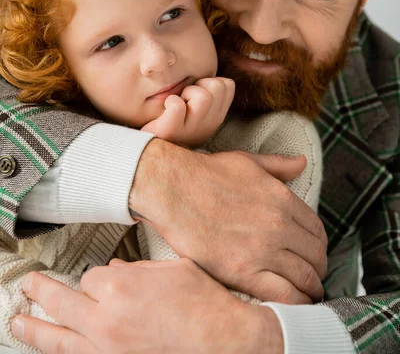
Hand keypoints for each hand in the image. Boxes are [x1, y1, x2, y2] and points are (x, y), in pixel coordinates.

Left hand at [12, 259, 283, 353]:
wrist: (227, 342)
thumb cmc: (205, 306)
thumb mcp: (173, 269)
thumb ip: (139, 269)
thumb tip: (117, 270)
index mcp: (121, 286)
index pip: (90, 276)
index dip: (97, 277)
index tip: (103, 279)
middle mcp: (106, 319)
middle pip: (60, 301)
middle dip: (41, 291)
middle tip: (30, 286)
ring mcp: (106, 349)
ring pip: (56, 339)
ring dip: (34, 328)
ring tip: (19, 322)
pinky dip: (62, 353)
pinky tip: (55, 350)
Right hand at [130, 141, 327, 302]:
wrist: (172, 189)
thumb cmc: (206, 174)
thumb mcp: (248, 161)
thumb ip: (279, 165)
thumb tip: (302, 162)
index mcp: (282, 198)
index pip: (317, 230)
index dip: (319, 244)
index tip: (314, 251)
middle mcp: (278, 225)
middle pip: (315, 255)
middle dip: (318, 267)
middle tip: (312, 274)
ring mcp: (262, 250)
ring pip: (304, 277)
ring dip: (311, 287)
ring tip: (307, 292)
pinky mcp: (242, 272)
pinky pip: (283, 295)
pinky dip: (296, 302)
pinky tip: (294, 302)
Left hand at [141, 77, 234, 145]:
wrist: (146, 145)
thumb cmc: (171, 117)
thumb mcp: (196, 105)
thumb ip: (208, 90)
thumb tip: (211, 72)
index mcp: (216, 116)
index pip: (227, 84)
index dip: (209, 82)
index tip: (194, 94)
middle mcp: (209, 126)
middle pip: (218, 86)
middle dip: (198, 85)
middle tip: (184, 98)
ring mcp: (191, 131)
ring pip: (203, 96)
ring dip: (185, 92)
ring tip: (175, 104)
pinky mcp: (171, 132)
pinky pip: (177, 107)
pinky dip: (170, 102)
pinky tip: (165, 109)